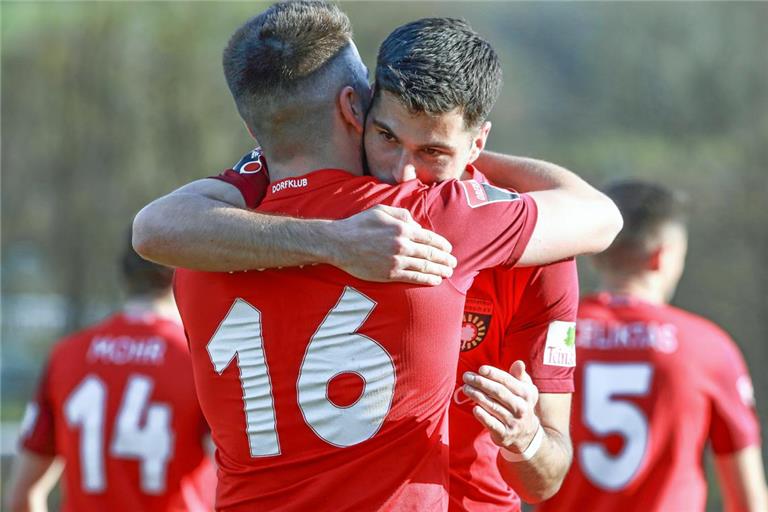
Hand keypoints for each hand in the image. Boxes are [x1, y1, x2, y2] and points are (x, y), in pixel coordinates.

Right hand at [329, 205, 456, 284]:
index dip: (442, 245)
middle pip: (430, 253)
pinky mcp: (389, 273)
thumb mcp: (381, 211)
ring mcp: (396, 260)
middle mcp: (402, 244)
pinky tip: (434, 281)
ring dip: (439, 270)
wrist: (339, 243)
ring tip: (448, 273)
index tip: (449, 249)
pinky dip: (426, 279)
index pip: (429, 238)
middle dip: (445, 259)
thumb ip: (402, 215)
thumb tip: (417, 225)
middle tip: (454, 263)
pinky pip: (413, 277)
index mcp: (402, 228)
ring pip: (424, 266)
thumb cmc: (359, 224)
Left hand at [462, 361, 540, 452]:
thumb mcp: (526, 390)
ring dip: (477, 396)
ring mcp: (513, 422)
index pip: (507, 381)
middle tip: (467, 377)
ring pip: (492, 406)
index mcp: (526, 394)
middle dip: (481, 383)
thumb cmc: (520, 404)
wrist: (526, 435)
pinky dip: (482, 416)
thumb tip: (519, 363)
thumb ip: (520, 376)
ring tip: (466, 388)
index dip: (493, 374)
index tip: (480, 369)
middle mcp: (521, 408)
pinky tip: (474, 408)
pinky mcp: (504, 434)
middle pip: (498, 392)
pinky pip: (491, 423)